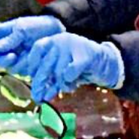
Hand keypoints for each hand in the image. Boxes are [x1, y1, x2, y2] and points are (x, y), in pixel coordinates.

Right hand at [0, 15, 64, 62]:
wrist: (57, 31)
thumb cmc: (37, 26)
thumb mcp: (22, 29)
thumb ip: (8, 39)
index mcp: (1, 34)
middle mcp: (6, 47)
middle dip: (2, 59)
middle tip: (12, 55)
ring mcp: (15, 57)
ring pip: (8, 67)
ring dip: (17, 63)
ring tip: (29, 54)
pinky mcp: (26, 66)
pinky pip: (22, 70)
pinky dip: (28, 65)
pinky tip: (35, 59)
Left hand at [8, 33, 122, 101]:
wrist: (107, 62)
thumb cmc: (80, 67)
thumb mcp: (62, 70)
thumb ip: (50, 78)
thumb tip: (38, 96)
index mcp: (54, 40)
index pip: (37, 50)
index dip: (32, 65)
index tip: (31, 77)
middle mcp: (62, 41)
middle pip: (45, 65)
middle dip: (40, 83)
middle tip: (38, 97)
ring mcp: (74, 47)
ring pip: (58, 73)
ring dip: (61, 85)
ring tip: (67, 87)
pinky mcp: (85, 56)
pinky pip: (70, 74)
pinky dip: (70, 82)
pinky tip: (74, 84)